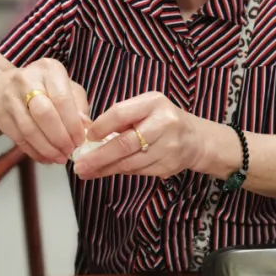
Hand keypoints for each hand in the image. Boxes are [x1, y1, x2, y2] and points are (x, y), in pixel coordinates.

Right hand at [0, 58, 89, 163]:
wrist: (7, 86)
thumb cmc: (47, 89)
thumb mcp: (68, 88)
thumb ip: (79, 106)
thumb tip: (85, 126)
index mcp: (48, 70)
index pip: (62, 99)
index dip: (72, 124)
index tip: (80, 140)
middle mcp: (25, 79)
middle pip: (43, 114)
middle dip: (59, 137)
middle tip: (70, 150)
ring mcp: (8, 96)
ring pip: (28, 129)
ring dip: (47, 148)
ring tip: (60, 157)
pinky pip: (18, 138)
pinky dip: (34, 152)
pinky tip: (46, 158)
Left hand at [73, 92, 206, 179]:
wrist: (195, 139)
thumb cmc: (162, 120)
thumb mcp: (145, 107)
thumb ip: (121, 116)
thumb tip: (86, 130)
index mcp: (154, 103)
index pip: (120, 113)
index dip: (101, 127)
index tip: (87, 137)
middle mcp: (164, 124)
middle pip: (124, 144)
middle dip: (98, 157)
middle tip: (79, 165)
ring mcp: (169, 147)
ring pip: (130, 162)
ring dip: (105, 169)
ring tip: (86, 171)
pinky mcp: (169, 166)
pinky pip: (138, 171)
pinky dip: (120, 171)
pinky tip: (107, 171)